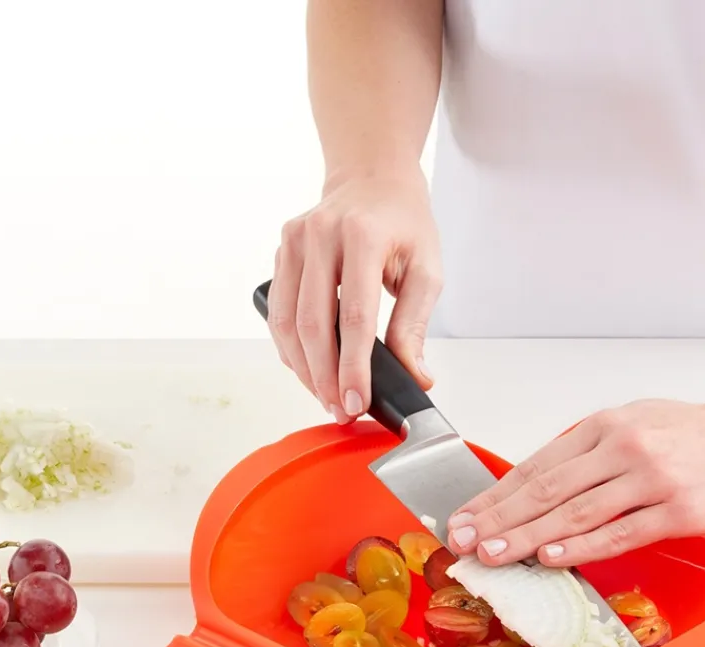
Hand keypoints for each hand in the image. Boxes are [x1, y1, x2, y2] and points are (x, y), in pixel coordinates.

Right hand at [268, 169, 441, 422]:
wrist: (372, 177)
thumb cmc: (403, 221)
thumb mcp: (427, 268)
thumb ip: (415, 324)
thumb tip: (414, 376)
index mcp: (362, 236)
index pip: (353, 316)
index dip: (353, 367)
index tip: (357, 401)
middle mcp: (320, 234)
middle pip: (313, 324)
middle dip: (325, 378)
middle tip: (341, 411)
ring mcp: (294, 241)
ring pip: (287, 322)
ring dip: (304, 369)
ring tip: (326, 398)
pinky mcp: (281, 251)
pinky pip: (278, 311)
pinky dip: (291, 347)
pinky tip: (309, 370)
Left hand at [445, 391, 704, 566]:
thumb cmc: (699, 434)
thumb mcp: (635, 425)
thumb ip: (590, 455)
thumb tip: (538, 491)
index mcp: (604, 427)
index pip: (535, 467)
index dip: (493, 497)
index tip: (462, 519)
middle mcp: (622, 447)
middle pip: (545, 489)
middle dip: (498, 519)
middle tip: (462, 542)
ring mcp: (651, 478)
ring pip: (576, 511)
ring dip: (529, 536)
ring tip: (494, 555)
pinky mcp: (679, 507)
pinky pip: (622, 531)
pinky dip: (583, 546)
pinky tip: (552, 558)